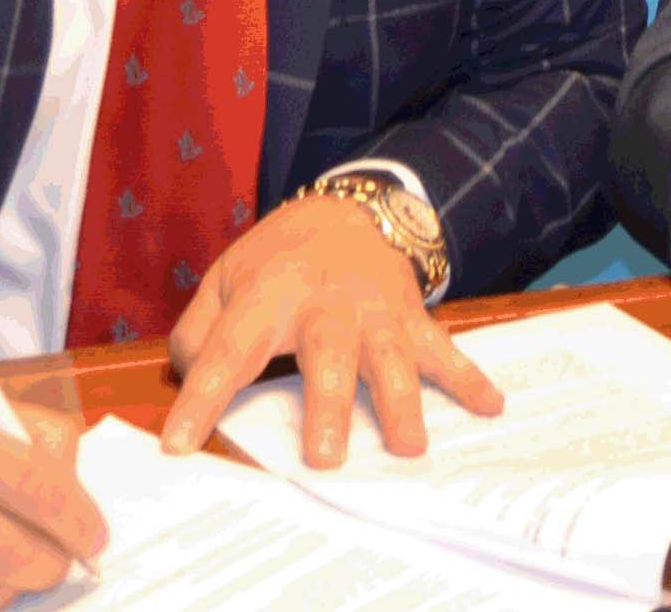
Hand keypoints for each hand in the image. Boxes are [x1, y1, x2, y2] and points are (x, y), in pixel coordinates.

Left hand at [162, 194, 502, 466]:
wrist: (351, 211)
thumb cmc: (280, 259)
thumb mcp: (224, 278)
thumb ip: (198, 332)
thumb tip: (191, 380)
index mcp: (269, 293)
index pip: (229, 349)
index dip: (202, 396)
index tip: (179, 444)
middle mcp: (325, 302)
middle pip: (327, 354)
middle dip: (327, 406)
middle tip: (324, 459)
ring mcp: (376, 311)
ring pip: (391, 357)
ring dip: (401, 402)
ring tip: (409, 447)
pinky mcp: (411, 319)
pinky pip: (443, 350)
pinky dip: (469, 378)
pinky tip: (491, 407)